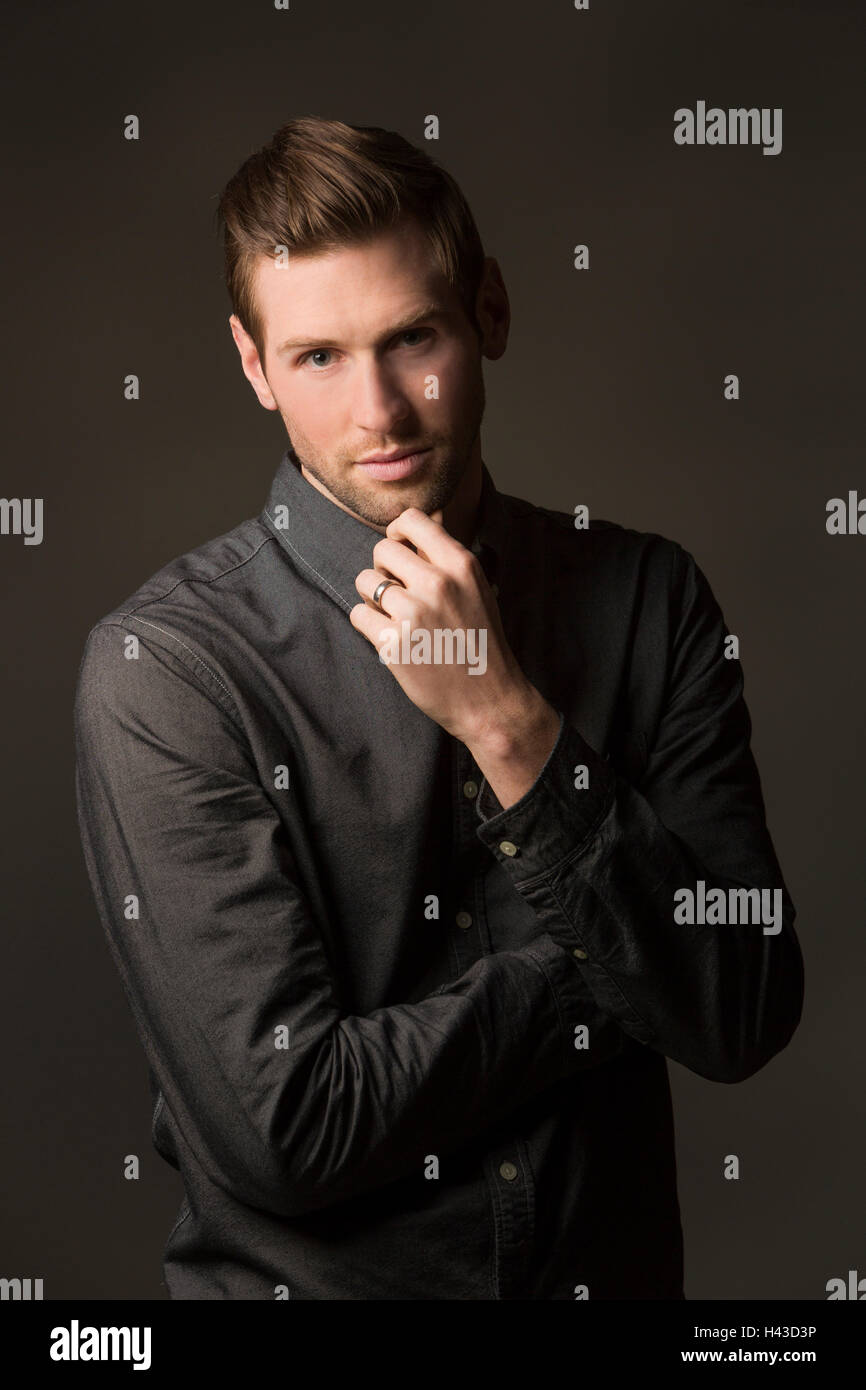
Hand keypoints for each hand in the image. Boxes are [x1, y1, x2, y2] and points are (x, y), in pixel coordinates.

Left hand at [349, 507, 533, 747]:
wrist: (489, 700)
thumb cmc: (481, 644)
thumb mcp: (477, 590)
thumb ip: (447, 561)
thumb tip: (415, 528)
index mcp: (461, 565)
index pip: (411, 520)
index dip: (397, 533)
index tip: (400, 552)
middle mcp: (438, 583)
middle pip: (382, 550)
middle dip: (383, 569)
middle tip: (397, 593)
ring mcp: (414, 613)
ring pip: (365, 581)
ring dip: (372, 598)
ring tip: (393, 617)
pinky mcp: (394, 643)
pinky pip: (358, 615)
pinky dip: (368, 626)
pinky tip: (389, 637)